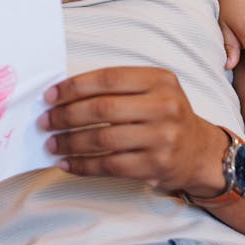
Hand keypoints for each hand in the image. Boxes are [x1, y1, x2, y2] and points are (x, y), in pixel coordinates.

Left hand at [39, 67, 227, 194]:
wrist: (199, 151)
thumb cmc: (164, 115)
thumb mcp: (151, 89)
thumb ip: (116, 87)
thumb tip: (63, 95)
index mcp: (159, 80)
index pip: (108, 79)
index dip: (74, 87)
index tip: (50, 96)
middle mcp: (164, 106)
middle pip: (103, 110)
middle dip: (66, 116)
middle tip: (45, 121)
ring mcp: (162, 138)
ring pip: (103, 140)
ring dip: (70, 143)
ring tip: (52, 143)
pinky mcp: (156, 166)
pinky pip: (110, 166)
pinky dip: (83, 166)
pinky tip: (67, 163)